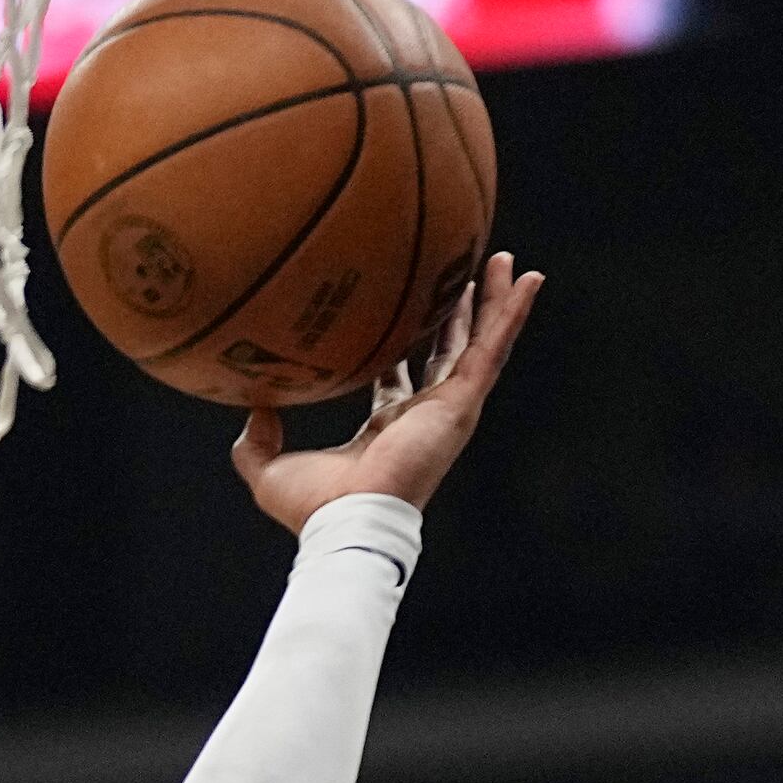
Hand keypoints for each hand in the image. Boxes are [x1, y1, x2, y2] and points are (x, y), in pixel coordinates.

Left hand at [232, 251, 543, 533]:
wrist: (346, 520)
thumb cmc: (313, 508)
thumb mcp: (268, 469)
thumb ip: (256, 440)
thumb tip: (254, 408)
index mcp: (384, 427)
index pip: (399, 377)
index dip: (405, 345)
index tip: (405, 312)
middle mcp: (422, 415)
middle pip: (445, 354)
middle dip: (458, 316)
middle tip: (467, 276)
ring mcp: (446, 408)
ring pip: (478, 344)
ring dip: (494, 303)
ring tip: (505, 262)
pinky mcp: (461, 403)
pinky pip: (492, 348)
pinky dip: (511, 314)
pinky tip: (528, 281)